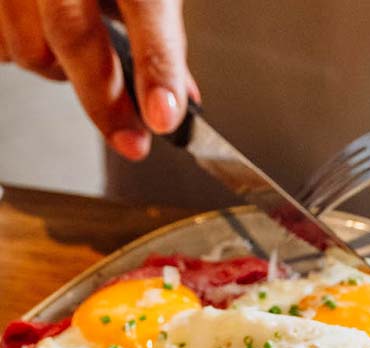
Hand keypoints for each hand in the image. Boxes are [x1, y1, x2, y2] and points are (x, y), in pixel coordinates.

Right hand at [0, 0, 195, 159]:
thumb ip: (160, 35)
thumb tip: (175, 98)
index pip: (146, 9)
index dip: (156, 68)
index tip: (163, 118)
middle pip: (72, 35)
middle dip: (105, 100)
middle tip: (132, 140)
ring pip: (28, 47)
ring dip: (58, 70)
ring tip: (78, 56)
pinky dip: (19, 50)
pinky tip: (40, 33)